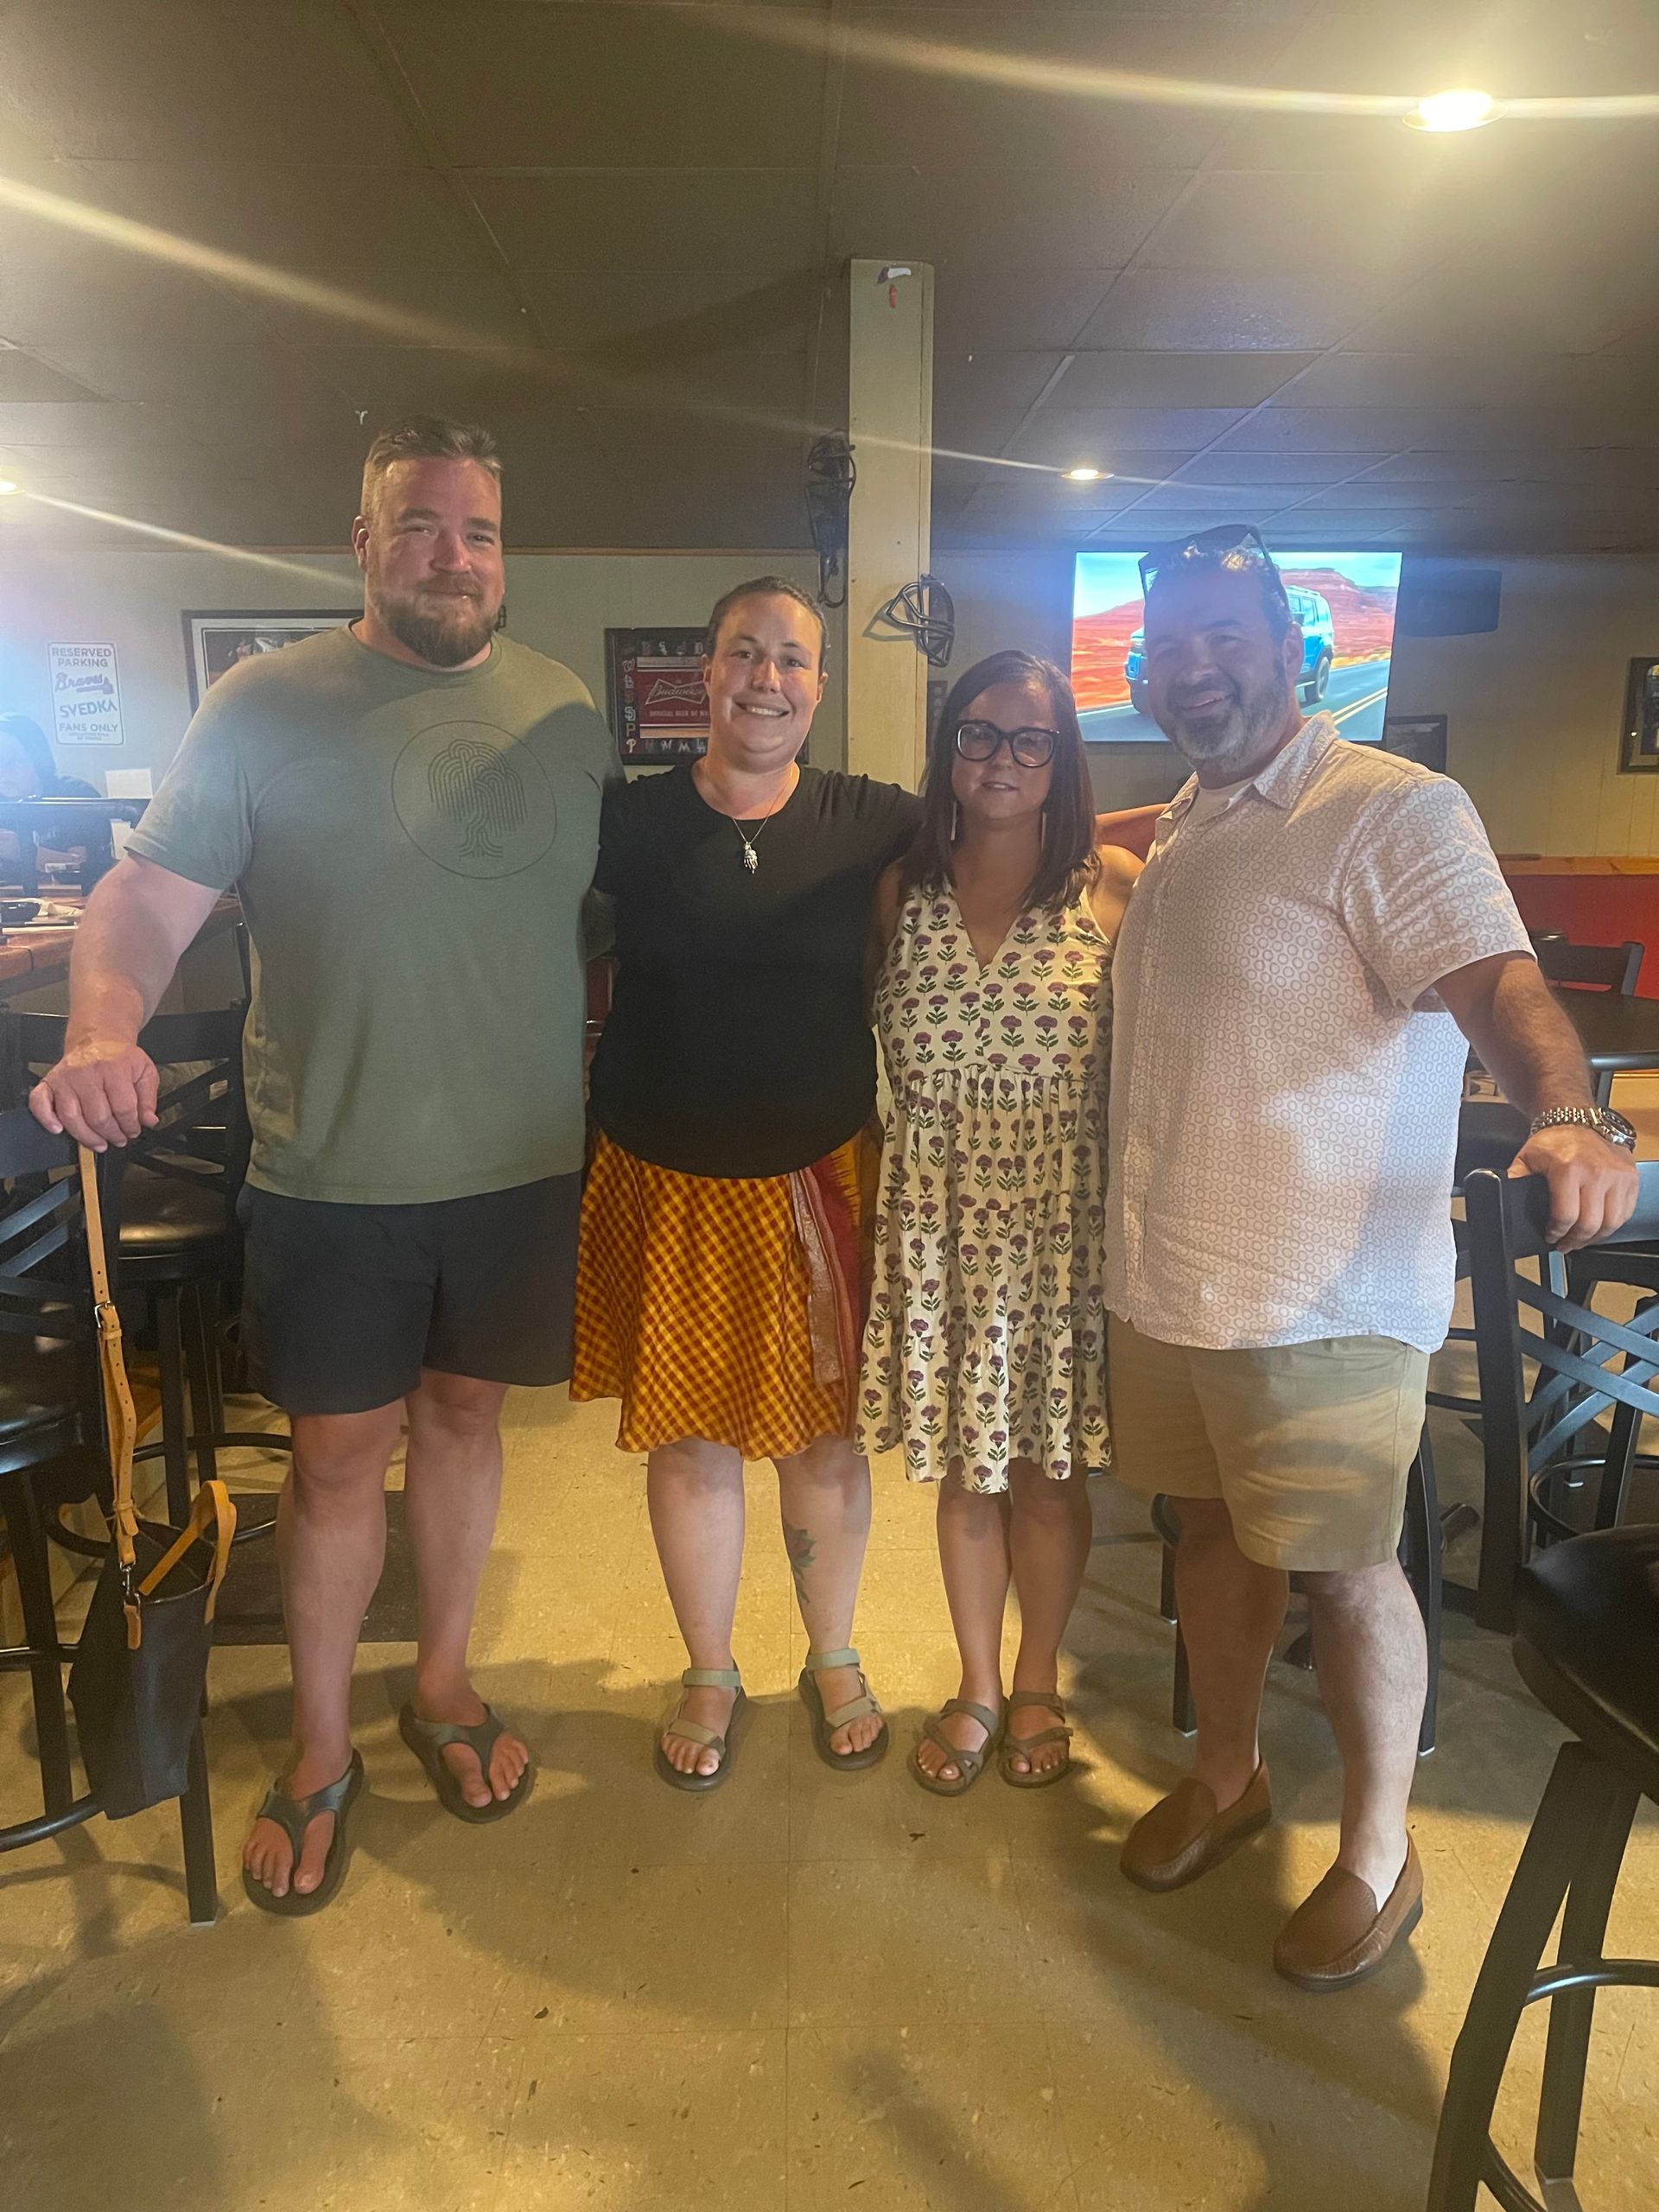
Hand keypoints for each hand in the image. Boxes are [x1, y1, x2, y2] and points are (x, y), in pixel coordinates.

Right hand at [29, 1036, 159, 1149]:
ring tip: (100, 1143)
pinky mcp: (49, 1083)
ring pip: (72, 1117)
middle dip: (112, 1134)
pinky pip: (39, 1103)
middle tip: (119, 1138)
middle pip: (98, 1117)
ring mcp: (66, 1079)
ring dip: (87, 1137)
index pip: (123, 1108)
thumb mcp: (145, 1072)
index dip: (130, 1126)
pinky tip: (58, 1129)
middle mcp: (86, 1073)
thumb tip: (149, 1120)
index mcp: (113, 1069)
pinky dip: (46, 1119)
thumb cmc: (120, 1058)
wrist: (97, 1041)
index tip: (133, 1131)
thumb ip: (149, 1099)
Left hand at [1508, 1123, 1639, 1250]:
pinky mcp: (1630, 1178)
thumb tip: (1500, 1196)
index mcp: (1568, 1169)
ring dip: (1595, 1237)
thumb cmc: (1554, 1140)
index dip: (1557, 1233)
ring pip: (1611, 1223)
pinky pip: (1625, 1211)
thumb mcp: (1527, 1158)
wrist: (1578, 1120)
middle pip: (1590, 1224)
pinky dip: (1613, 1224)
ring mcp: (1617, 1176)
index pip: (1566, 1216)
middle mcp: (1596, 1173)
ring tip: (1582, 1238)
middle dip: (1575, 1241)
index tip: (1551, 1237)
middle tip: (1565, 1244)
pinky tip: (1599, 1225)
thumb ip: (1514, 1179)